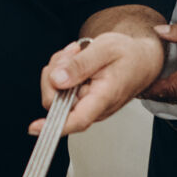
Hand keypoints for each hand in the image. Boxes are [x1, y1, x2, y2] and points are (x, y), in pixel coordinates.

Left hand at [31, 30, 164, 136]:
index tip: (35, 127)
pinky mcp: (80, 99)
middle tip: (71, 54)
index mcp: (104, 97)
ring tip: (77, 54)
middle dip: (55, 72)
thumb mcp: (106, 49)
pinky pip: (59, 87)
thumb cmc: (130, 56)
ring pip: (54, 91)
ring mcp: (86, 104)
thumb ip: (80, 65)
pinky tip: (75, 60)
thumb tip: (57, 79)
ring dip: (58, 68)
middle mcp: (94, 107)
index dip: (54, 125)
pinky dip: (61, 70)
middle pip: (56, 100)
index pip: (78, 119)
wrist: (141, 59)